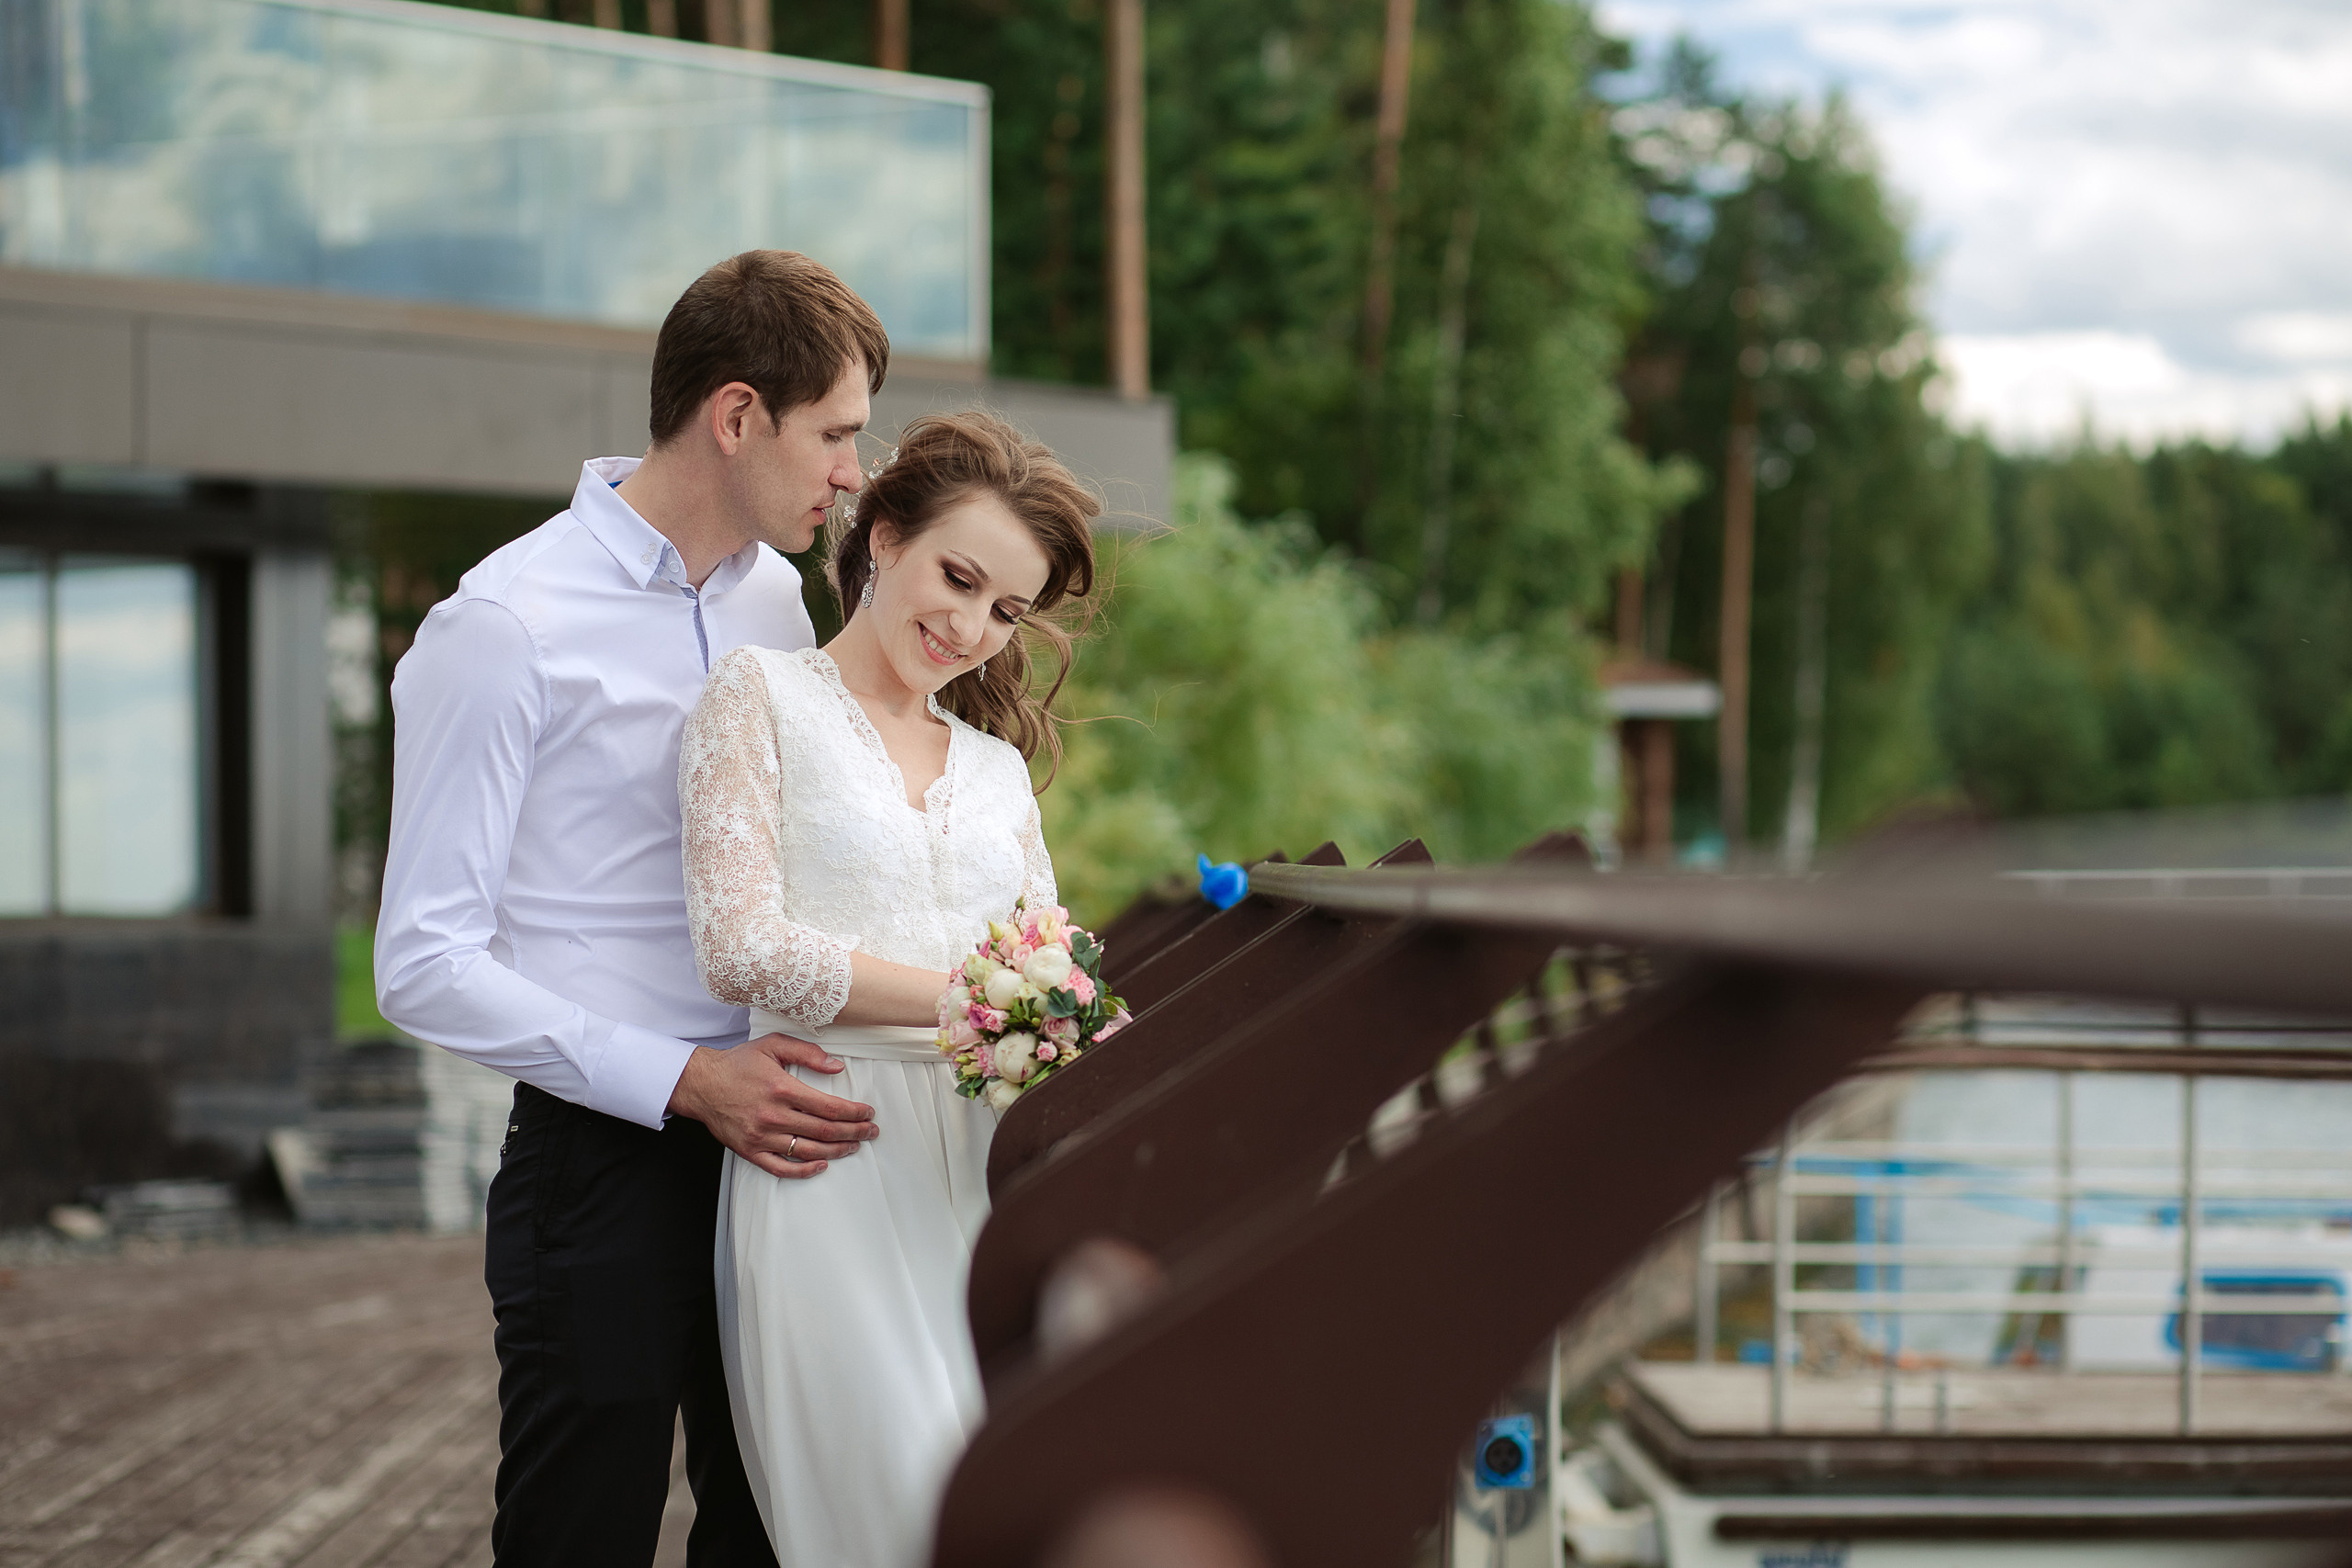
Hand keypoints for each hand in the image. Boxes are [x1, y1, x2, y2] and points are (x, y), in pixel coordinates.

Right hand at [667, 1034, 878, 1178]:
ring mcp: (761, 1136)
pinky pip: (781, 1168)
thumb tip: (837, 1067)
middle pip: (824, 1131)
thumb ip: (807, 1052)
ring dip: (837, 1151)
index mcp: (782, 1089)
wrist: (701, 1084)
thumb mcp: (773, 1045)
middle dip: (853, 1132)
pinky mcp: (750, 1151)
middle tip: (870, 1131)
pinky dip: (804, 1170)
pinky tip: (821, 1166)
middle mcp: (773, 1116)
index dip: (853, 1112)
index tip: (867, 1113)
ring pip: (808, 1151)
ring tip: (854, 1146)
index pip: (829, 1107)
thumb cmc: (738, 1064)